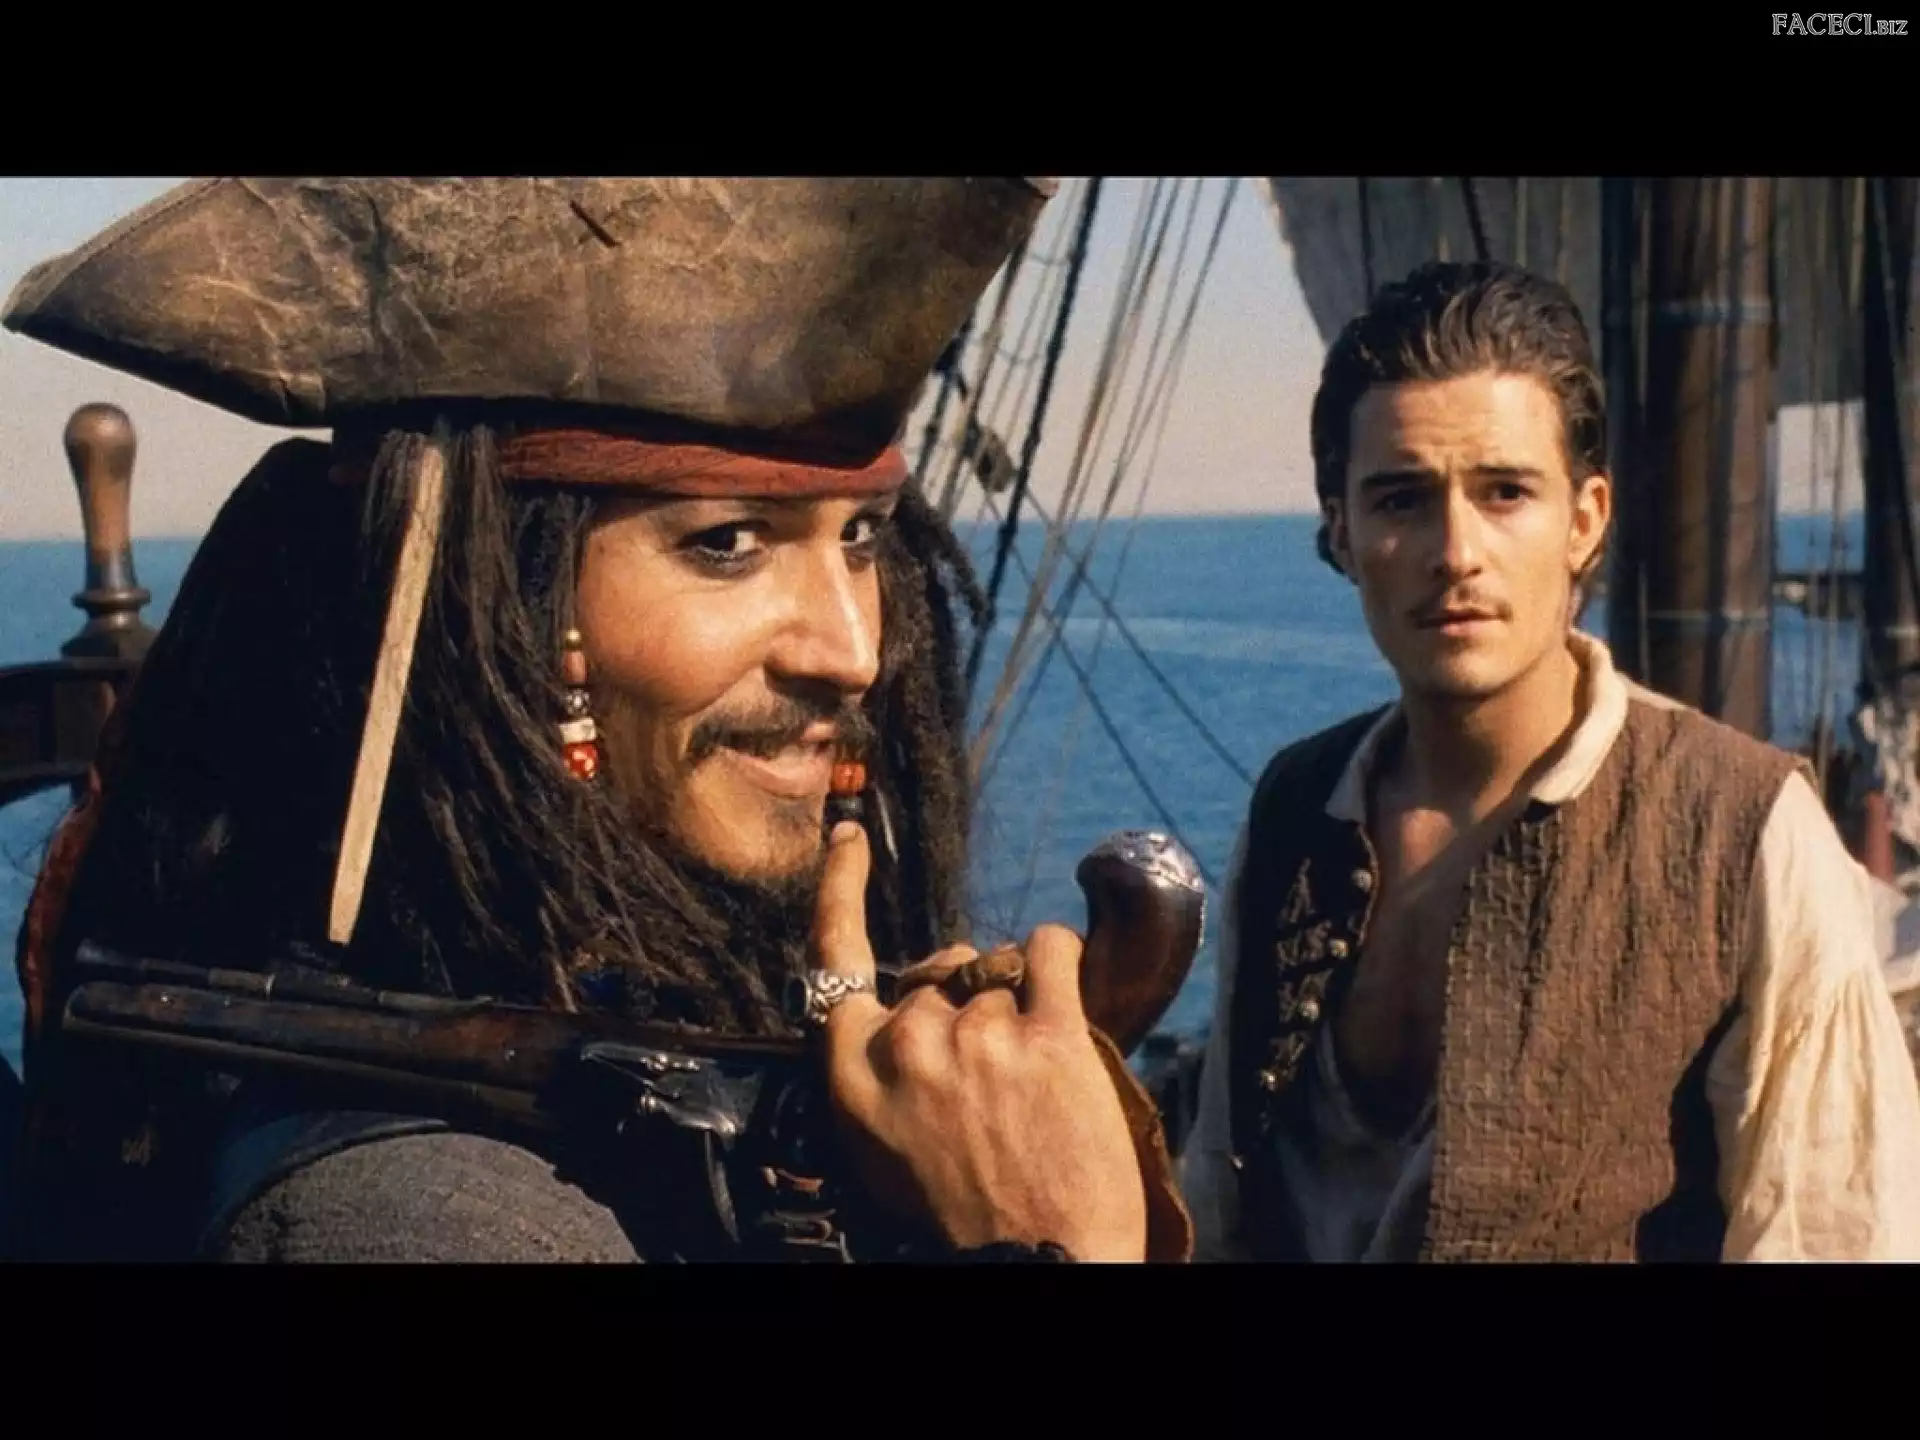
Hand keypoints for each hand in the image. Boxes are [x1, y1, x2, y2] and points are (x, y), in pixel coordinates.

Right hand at [811, 820, 1148, 1261]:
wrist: (1039, 1266)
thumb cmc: (961, 1220)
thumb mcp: (883, 1147)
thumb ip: (885, 1068)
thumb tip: (918, 1002)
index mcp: (854, 1075)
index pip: (833, 958)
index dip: (840, 888)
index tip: (848, 838)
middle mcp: (907, 1044)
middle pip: (939, 973)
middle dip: (969, 1003)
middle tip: (995, 1071)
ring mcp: (978, 1035)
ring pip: (999, 972)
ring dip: (1019, 1006)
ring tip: (1032, 1079)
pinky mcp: (1049, 1033)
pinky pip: (1050, 950)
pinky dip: (1058, 959)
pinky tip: (1063, 989)